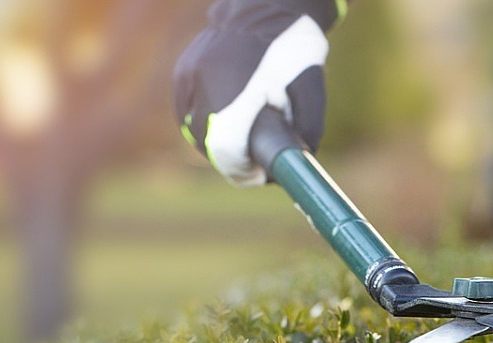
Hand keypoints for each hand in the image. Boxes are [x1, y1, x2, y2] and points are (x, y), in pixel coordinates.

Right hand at [173, 7, 333, 186]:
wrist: (266, 8)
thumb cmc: (294, 54)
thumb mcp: (310, 95)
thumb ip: (305, 134)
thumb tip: (296, 168)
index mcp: (235, 93)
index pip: (225, 151)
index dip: (243, 171)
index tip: (259, 177)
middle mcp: (204, 85)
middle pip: (207, 144)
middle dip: (230, 159)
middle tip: (252, 164)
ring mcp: (188, 76)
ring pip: (193, 129)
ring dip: (215, 142)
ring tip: (240, 141)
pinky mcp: (182, 72)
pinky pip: (186, 111)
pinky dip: (202, 123)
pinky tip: (223, 122)